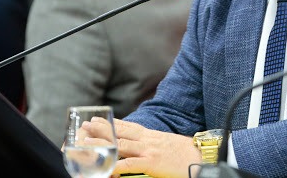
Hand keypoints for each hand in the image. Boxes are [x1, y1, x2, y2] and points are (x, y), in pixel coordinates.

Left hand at [83, 119, 200, 177]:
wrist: (202, 158)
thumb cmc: (187, 154)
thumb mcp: (169, 144)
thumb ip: (155, 144)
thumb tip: (145, 147)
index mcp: (152, 135)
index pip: (127, 126)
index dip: (110, 123)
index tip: (96, 119)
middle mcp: (148, 140)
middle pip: (120, 132)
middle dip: (101, 129)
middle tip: (83, 126)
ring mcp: (149, 150)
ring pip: (121, 145)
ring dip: (102, 143)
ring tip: (86, 142)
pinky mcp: (152, 163)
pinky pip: (130, 164)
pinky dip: (117, 165)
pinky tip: (106, 167)